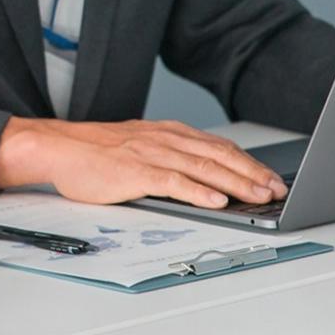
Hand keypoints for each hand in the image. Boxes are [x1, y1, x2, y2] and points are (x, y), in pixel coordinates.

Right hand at [0, 117, 287, 207]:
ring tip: (259, 197)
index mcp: (168, 132)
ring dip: (236, 184)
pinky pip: (175, 182)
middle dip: (252, 173)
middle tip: (277, 189)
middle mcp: (165, 138)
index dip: (248, 163)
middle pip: (219, 155)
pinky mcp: (136, 172)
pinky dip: (200, 192)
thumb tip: (201, 178)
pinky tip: (218, 202)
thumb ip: (169, 157)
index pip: (218, 146)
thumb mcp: (139, 146)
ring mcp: (151, 153)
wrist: (58, 147)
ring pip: (204, 168)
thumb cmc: (94, 153)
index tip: (270, 177)